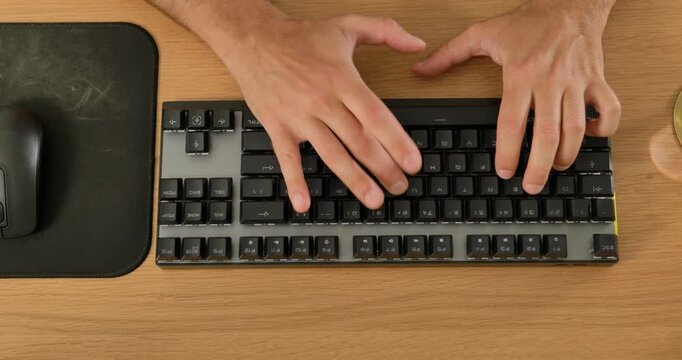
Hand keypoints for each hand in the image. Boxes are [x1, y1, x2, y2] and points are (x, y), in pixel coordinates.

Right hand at [218, 12, 424, 212]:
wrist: (253, 38)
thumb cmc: (300, 36)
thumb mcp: (347, 24)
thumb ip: (386, 31)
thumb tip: (418, 43)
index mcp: (342, 79)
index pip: (375, 116)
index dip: (396, 142)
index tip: (412, 163)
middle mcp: (322, 100)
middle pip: (358, 141)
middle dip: (383, 168)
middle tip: (400, 187)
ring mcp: (299, 116)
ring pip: (331, 154)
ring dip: (354, 180)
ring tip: (373, 199)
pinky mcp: (277, 126)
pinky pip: (287, 159)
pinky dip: (295, 182)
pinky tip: (304, 204)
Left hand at [412, 0, 620, 193]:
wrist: (570, 1)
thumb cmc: (527, 20)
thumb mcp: (482, 33)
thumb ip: (448, 55)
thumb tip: (419, 70)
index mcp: (521, 73)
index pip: (512, 122)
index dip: (507, 152)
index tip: (503, 171)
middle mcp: (551, 81)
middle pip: (547, 134)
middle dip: (539, 167)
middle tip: (531, 186)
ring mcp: (577, 82)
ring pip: (576, 128)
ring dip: (566, 155)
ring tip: (554, 169)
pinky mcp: (597, 79)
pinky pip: (609, 109)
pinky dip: (603, 129)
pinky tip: (587, 137)